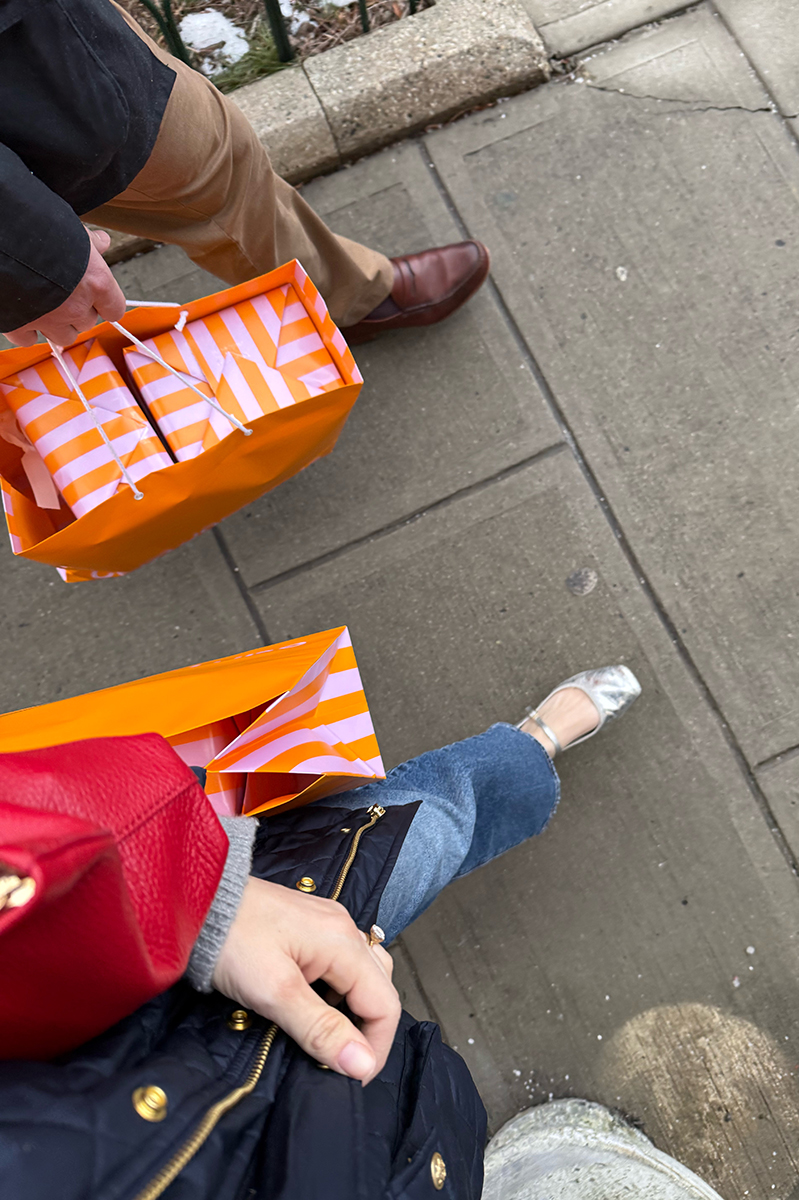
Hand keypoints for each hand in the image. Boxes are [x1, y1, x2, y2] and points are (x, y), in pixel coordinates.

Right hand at [4, 228, 125, 347]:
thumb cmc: (38, 228)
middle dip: (79, 311)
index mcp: (96, 283)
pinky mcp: (20, 325)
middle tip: (65, 293)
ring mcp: (49, 320)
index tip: (98, 297)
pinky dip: (28, 332)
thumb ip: (90, 242)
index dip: (105, 303)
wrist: (0, 237)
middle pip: (87, 322)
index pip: (114, 309)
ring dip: (59, 325)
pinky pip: (30, 340)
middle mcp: (76, 307)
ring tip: (48, 306)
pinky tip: (25, 315)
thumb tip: (102, 242)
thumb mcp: (72, 229)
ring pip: (64, 337)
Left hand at [212, 878, 399, 1085]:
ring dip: (351, 1011)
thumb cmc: (229, 942)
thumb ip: (321, 1029)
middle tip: (335, 1061)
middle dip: (366, 1030)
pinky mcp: (308, 926)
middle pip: (379, 988)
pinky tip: (309, 1005)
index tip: (350, 1080)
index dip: (375, 1048)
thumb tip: (362, 1065)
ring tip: (323, 1036)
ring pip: (362, 975)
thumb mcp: (274, 992)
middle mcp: (344, 928)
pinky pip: (340, 964)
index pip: (385, 1004)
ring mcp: (327, 924)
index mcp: (344, 942)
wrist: (191, 900)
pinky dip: (334, 992)